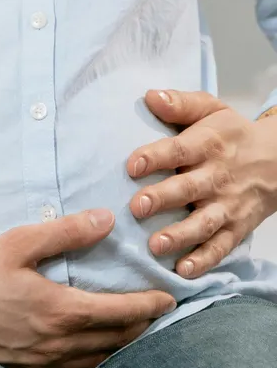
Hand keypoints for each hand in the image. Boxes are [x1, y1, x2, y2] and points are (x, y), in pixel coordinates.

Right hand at [0, 211, 176, 367]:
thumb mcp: (12, 244)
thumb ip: (62, 233)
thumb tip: (105, 219)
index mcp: (59, 310)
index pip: (121, 313)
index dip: (149, 306)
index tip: (168, 299)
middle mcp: (56, 345)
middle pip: (115, 343)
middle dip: (141, 329)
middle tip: (155, 317)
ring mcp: (39, 367)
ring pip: (96, 366)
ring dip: (120, 353)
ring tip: (131, 341)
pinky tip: (89, 367)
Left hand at [128, 90, 276, 278]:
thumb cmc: (230, 134)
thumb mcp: (211, 109)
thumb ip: (181, 104)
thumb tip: (150, 96)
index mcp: (208, 145)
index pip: (179, 150)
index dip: (155, 157)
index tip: (132, 165)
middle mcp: (217, 177)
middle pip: (188, 189)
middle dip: (163, 199)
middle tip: (137, 207)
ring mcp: (228, 205)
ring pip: (203, 222)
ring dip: (180, 235)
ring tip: (156, 245)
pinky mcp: (236, 227)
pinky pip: (221, 246)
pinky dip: (204, 260)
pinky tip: (183, 271)